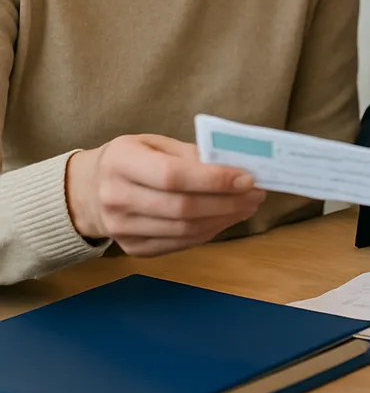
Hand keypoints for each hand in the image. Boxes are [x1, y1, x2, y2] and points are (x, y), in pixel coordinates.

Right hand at [65, 135, 266, 256]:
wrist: (89, 191)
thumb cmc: (132, 158)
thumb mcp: (154, 142)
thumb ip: (190, 153)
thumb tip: (235, 164)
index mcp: (121, 162)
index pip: (173, 176)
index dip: (214, 179)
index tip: (248, 177)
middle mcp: (116, 198)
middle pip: (182, 208)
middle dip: (228, 202)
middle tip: (257, 193)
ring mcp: (121, 229)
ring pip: (184, 230)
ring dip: (224, 218)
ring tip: (249, 205)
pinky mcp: (133, 249)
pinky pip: (180, 244)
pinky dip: (209, 232)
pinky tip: (227, 218)